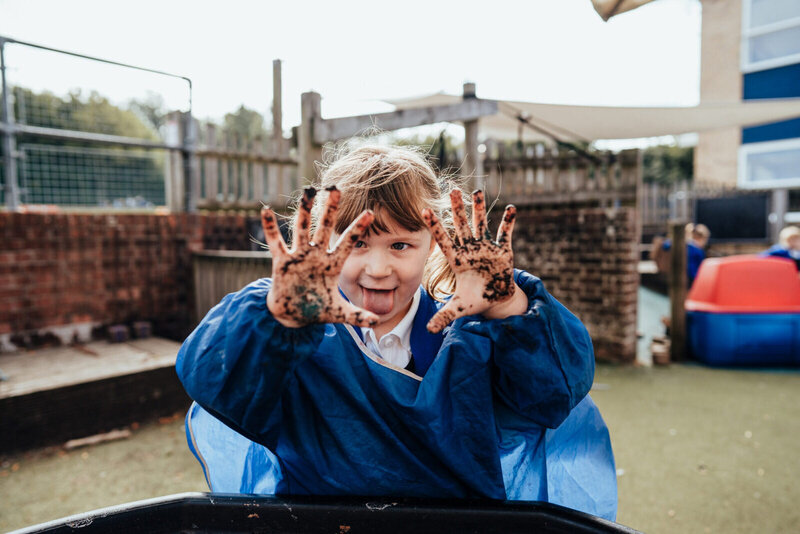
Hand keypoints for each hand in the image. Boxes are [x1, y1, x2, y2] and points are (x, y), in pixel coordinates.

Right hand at [261, 186, 378, 327]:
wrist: (293, 316)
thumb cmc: (317, 311)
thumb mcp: (339, 313)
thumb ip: (357, 316)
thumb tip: (376, 322)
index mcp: (332, 265)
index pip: (348, 243)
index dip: (358, 229)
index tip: (370, 213)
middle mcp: (317, 256)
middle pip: (325, 228)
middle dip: (330, 210)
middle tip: (335, 189)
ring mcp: (299, 257)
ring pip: (302, 230)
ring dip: (304, 212)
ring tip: (307, 192)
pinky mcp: (282, 263)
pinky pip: (276, 243)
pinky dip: (270, 228)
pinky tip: (265, 210)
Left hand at [422, 189, 521, 332]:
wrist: (495, 299)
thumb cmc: (475, 300)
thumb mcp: (459, 308)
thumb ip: (445, 315)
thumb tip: (429, 331)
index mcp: (457, 260)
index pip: (443, 240)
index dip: (434, 226)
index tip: (422, 210)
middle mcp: (470, 249)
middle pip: (462, 225)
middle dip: (457, 208)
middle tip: (452, 189)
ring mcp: (486, 248)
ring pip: (481, 224)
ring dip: (480, 208)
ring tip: (478, 191)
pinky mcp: (503, 251)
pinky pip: (505, 233)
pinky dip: (508, 222)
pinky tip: (511, 208)